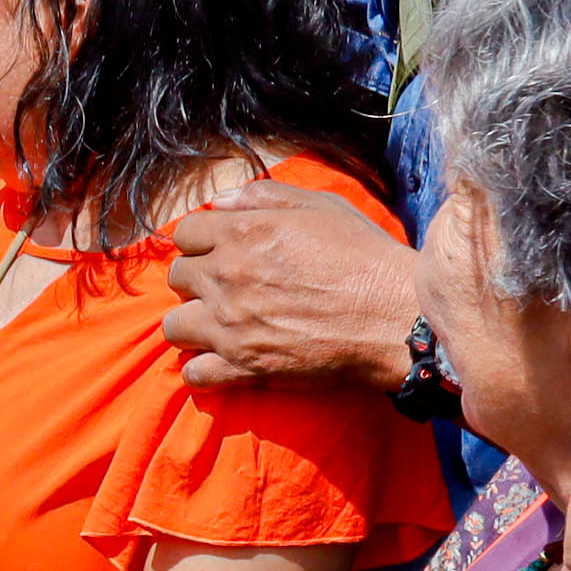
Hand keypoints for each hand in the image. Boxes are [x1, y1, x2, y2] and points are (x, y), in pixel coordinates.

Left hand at [159, 182, 418, 391]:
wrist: (396, 317)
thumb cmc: (365, 258)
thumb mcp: (322, 207)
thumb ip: (266, 197)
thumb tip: (223, 201)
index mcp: (242, 234)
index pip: (185, 234)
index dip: (202, 242)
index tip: (221, 252)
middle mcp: (227, 277)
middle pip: (177, 278)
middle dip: (198, 280)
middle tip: (227, 289)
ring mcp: (231, 326)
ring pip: (174, 326)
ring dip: (192, 324)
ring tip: (219, 326)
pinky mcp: (244, 367)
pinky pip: (195, 373)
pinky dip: (204, 369)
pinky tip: (223, 361)